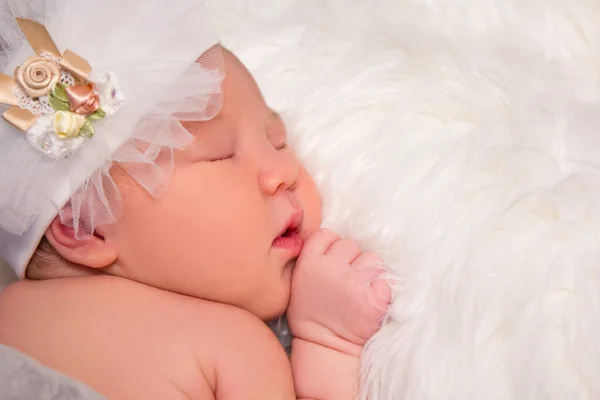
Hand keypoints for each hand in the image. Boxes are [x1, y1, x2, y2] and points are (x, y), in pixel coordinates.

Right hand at [287, 229, 390, 355]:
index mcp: (309, 263)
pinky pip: (386, 281)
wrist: (324, 348)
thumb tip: (338, 240)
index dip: (333, 247)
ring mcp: (354, 284)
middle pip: (352, 245)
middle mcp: (331, 270)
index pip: (328, 234)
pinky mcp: (375, 300)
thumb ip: (315, 257)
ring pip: (372, 260)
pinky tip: (370, 301)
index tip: (333, 263)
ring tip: (359, 291)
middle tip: (346, 281)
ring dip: (370, 272)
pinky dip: (382, 290)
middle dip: (352, 260)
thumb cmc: (312, 312)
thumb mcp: (300, 279)